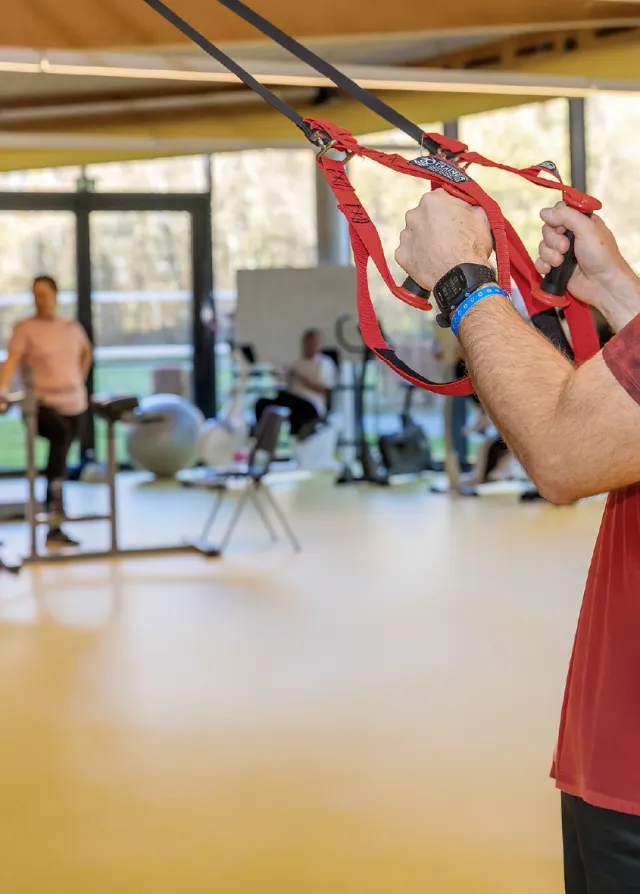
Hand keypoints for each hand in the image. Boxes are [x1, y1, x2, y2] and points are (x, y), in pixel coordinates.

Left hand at [395, 189, 492, 289]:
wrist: (462, 276)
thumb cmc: (473, 245)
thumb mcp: (480, 215)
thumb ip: (467, 204)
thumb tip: (465, 203)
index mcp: (432, 200)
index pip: (438, 198)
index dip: (448, 209)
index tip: (454, 219)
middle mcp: (414, 215)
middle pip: (423, 215)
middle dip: (432, 223)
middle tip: (446, 237)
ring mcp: (405, 236)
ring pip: (414, 234)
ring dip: (423, 240)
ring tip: (438, 252)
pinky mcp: (401, 255)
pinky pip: (408, 252)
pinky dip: (416, 256)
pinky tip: (429, 261)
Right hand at [535, 202, 639, 326]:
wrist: (602, 285)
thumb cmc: (601, 256)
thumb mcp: (587, 229)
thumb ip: (566, 216)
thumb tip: (544, 212)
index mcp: (581, 222)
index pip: (559, 211)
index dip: (556, 218)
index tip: (562, 228)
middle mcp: (571, 235)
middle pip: (548, 229)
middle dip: (553, 240)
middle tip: (565, 248)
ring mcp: (562, 252)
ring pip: (543, 246)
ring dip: (549, 255)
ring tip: (560, 263)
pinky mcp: (556, 267)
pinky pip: (540, 262)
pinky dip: (543, 265)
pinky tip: (550, 270)